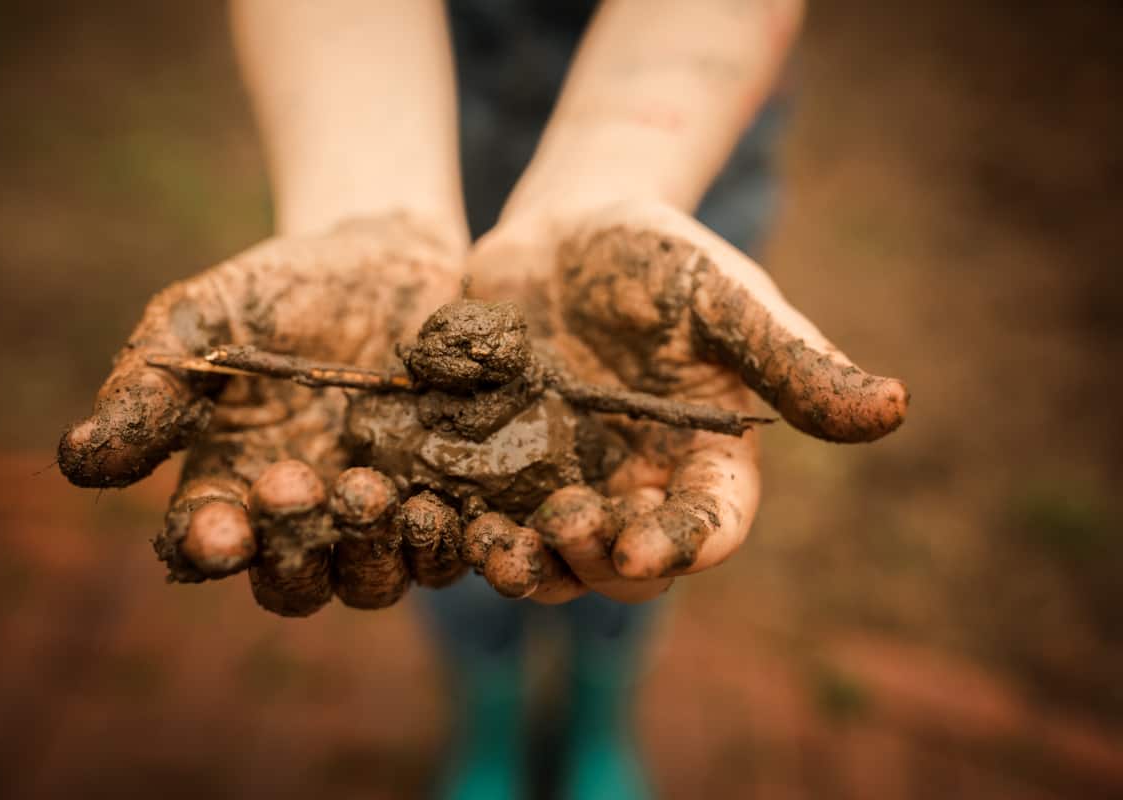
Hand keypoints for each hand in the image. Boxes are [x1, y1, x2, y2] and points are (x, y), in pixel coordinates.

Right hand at [58, 215, 463, 613]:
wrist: (388, 257)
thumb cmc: (281, 288)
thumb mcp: (204, 319)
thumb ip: (152, 384)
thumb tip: (74, 459)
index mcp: (233, 487)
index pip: (209, 542)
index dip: (210, 546)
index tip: (219, 527)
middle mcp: (306, 523)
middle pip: (295, 583)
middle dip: (296, 549)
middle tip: (301, 486)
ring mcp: (383, 518)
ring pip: (377, 580)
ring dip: (377, 552)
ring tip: (380, 498)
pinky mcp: (453, 500)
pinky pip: (458, 548)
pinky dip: (463, 546)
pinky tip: (469, 520)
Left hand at [465, 200, 907, 603]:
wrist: (565, 225)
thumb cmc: (659, 255)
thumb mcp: (724, 298)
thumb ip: (793, 359)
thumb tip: (897, 408)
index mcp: (705, 463)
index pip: (707, 530)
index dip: (679, 548)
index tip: (642, 547)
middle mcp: (636, 488)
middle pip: (623, 563)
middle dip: (594, 563)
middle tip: (562, 533)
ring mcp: (564, 484)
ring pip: (550, 556)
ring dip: (525, 565)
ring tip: (494, 549)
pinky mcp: (498, 469)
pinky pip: (485, 516)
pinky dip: (465, 525)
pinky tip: (435, 515)